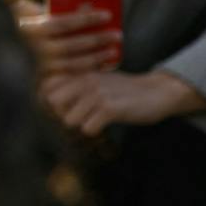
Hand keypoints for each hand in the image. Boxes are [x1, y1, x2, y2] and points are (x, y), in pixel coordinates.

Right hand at [14, 0, 122, 76]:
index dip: (86, 19)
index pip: (62, 23)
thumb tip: (87, 4)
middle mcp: (33, 48)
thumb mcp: (37, 11)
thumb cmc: (32, 22)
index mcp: (30, 27)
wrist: (12, 47)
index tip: (108, 15)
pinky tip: (102, 63)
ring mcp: (39, 65)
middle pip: (71, 45)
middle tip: (118, 35)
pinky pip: (71, 73)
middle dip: (96, 39)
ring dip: (96, 56)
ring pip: (73, 62)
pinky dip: (89, 68)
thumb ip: (56, 6)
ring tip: (113, 49)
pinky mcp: (46, 77)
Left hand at [41, 71, 188, 134]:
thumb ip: (72, 85)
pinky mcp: (110, 108)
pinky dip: (95, 131)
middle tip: (82, 115)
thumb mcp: (95, 80)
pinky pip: (88, 128)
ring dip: (81, 124)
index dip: (53, 102)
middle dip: (63, 113)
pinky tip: (105, 124)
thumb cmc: (123, 90)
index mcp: (80, 74)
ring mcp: (97, 94)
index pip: (46, 89)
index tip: (69, 106)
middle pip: (53, 105)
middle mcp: (85, 81)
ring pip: (69, 120)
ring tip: (96, 119)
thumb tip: (47, 98)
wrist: (158, 91)